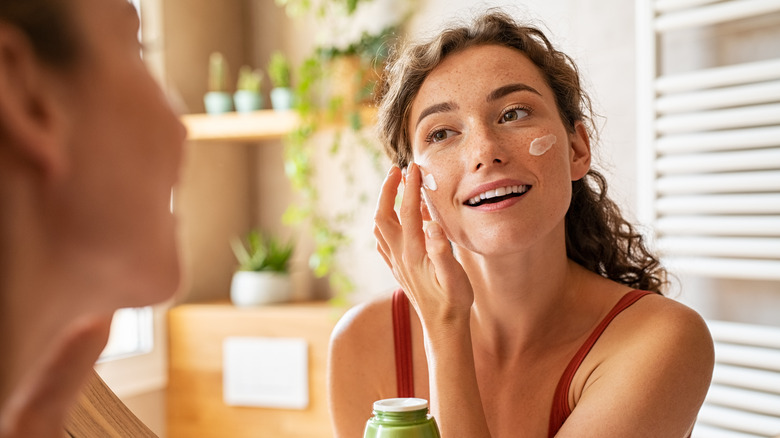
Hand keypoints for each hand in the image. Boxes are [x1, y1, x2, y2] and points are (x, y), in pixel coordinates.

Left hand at [373, 164, 472, 325]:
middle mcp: (400, 255)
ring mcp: (396, 262)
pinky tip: (395, 220)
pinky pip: (383, 241)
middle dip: (387, 189)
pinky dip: (385, 223)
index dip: (410, 187)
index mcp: (414, 252)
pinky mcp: (397, 269)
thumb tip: (432, 225)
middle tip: (397, 170)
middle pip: (383, 215)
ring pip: (380, 227)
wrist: (442, 328)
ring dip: (384, 204)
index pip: (408, 211)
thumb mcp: (454, 278)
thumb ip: (443, 251)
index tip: (414, 167)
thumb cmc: (453, 302)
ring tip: (395, 188)